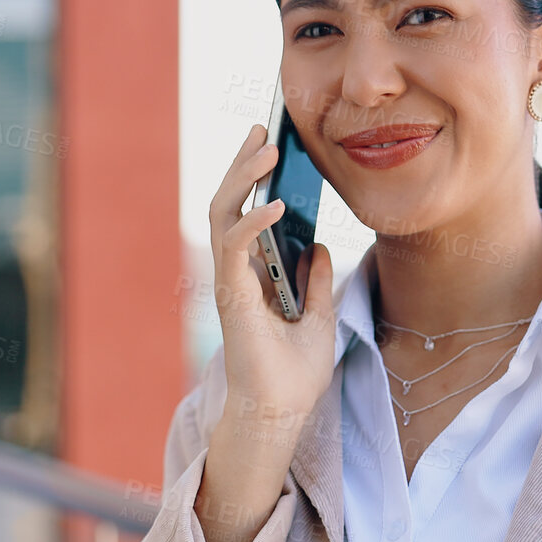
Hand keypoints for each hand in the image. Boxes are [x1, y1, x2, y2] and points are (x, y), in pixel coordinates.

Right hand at [195, 123, 337, 541]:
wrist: (283, 413)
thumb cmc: (294, 373)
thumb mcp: (319, 317)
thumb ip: (315, 280)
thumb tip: (318, 245)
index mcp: (253, 274)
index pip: (246, 213)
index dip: (254, 177)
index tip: (272, 143)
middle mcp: (236, 273)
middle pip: (228, 204)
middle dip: (243, 163)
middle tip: (263, 128)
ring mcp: (230, 283)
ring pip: (222, 214)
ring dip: (242, 177)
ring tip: (265, 147)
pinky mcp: (232, 298)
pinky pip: (234, 249)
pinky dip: (252, 222)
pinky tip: (275, 204)